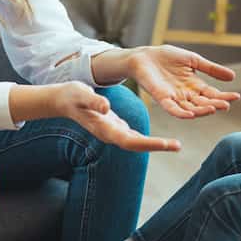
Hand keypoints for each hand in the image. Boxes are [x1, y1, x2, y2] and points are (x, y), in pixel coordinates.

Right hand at [54, 82, 180, 151]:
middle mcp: (110, 134)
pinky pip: (134, 137)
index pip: (129, 140)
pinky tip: (162, 141)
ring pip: (136, 143)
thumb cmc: (72, 95)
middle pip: (136, 145)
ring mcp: (113, 132)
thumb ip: (93, 101)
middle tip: (177, 146)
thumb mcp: (81, 94)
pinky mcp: (115, 127)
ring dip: (155, 145)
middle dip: (156, 146)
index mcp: (104, 128)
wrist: (63, 100)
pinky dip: (148, 140)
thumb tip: (106, 108)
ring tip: (175, 145)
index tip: (165, 144)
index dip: (148, 143)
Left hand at [129, 45, 239, 118]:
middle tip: (227, 105)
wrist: (144, 56)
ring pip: (191, 109)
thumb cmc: (167, 57)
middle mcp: (186, 95)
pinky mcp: (161, 98)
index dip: (223, 96)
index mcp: (195, 85)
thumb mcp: (193, 60)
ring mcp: (174, 98)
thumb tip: (233, 77)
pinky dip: (182, 113)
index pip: (212, 94)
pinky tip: (191, 115)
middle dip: (215, 104)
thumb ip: (211, 69)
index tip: (236, 97)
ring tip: (214, 109)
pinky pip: (173, 109)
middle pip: (204, 103)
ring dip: (202, 111)